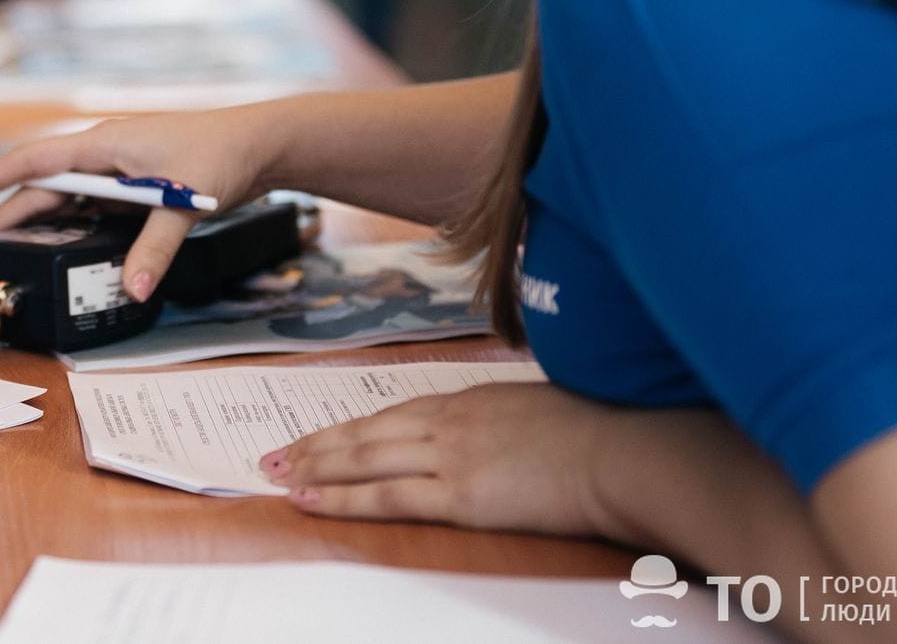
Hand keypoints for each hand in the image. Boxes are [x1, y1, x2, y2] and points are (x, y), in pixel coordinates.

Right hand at [0, 108, 271, 301]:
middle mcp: (102, 155)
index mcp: (103, 145)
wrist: (261, 143)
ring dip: (27, 226)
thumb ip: (156, 248)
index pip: (32, 162)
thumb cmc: (223, 155)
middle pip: (38, 189)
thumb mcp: (187, 202)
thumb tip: (132, 289)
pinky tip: (51, 250)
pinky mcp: (131, 187)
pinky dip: (62, 229)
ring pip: (59, 201)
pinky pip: (85, 209)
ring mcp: (115, 172)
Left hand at [262, 382, 618, 535]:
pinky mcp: (460, 493)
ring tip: (276, 475)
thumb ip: (506, 422)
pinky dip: (342, 497)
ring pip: (363, 459)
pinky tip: (310, 498)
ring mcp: (450, 455)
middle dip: (314, 444)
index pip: (390, 414)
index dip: (349, 427)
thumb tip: (500, 437)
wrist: (623, 453)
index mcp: (469, 399)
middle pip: (364, 432)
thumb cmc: (600, 435)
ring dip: (314, 468)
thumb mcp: (541, 413)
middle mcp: (449, 421)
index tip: (317, 435)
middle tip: (273, 453)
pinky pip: (386, 496)